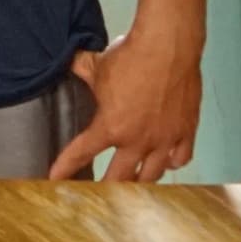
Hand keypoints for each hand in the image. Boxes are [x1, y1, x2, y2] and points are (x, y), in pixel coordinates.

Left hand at [49, 27, 201, 181]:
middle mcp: (137, 140)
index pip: (81, 153)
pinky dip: (172, 163)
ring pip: (152, 175)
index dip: (65, 168)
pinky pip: (180, 158)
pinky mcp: (186, 131)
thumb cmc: (131, 55)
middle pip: (119, 178)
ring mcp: (164, 138)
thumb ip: (80, 71)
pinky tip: (167, 163)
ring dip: (140, 182)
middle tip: (99, 195)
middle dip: (106, 188)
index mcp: (110, 126)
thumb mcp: (96, 65)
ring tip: (133, 185)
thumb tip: (67, 62)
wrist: (169, 46)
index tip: (55, 180)